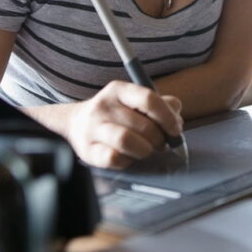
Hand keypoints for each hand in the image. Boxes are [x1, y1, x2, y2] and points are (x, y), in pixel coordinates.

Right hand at [65, 81, 182, 168]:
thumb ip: (162, 106)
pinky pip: (114, 158)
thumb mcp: (136, 101)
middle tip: (161, 144)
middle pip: (142, 125)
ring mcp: (92, 128)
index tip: (175, 130)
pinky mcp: (87, 150)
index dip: (167, 117)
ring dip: (144, 150)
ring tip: (146, 150)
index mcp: (119, 90)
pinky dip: (127, 161)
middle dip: (159, 138)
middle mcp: (103, 105)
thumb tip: (176, 121)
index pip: (148, 99)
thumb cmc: (117, 113)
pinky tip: (128, 157)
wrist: (76, 122)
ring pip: (127, 141)